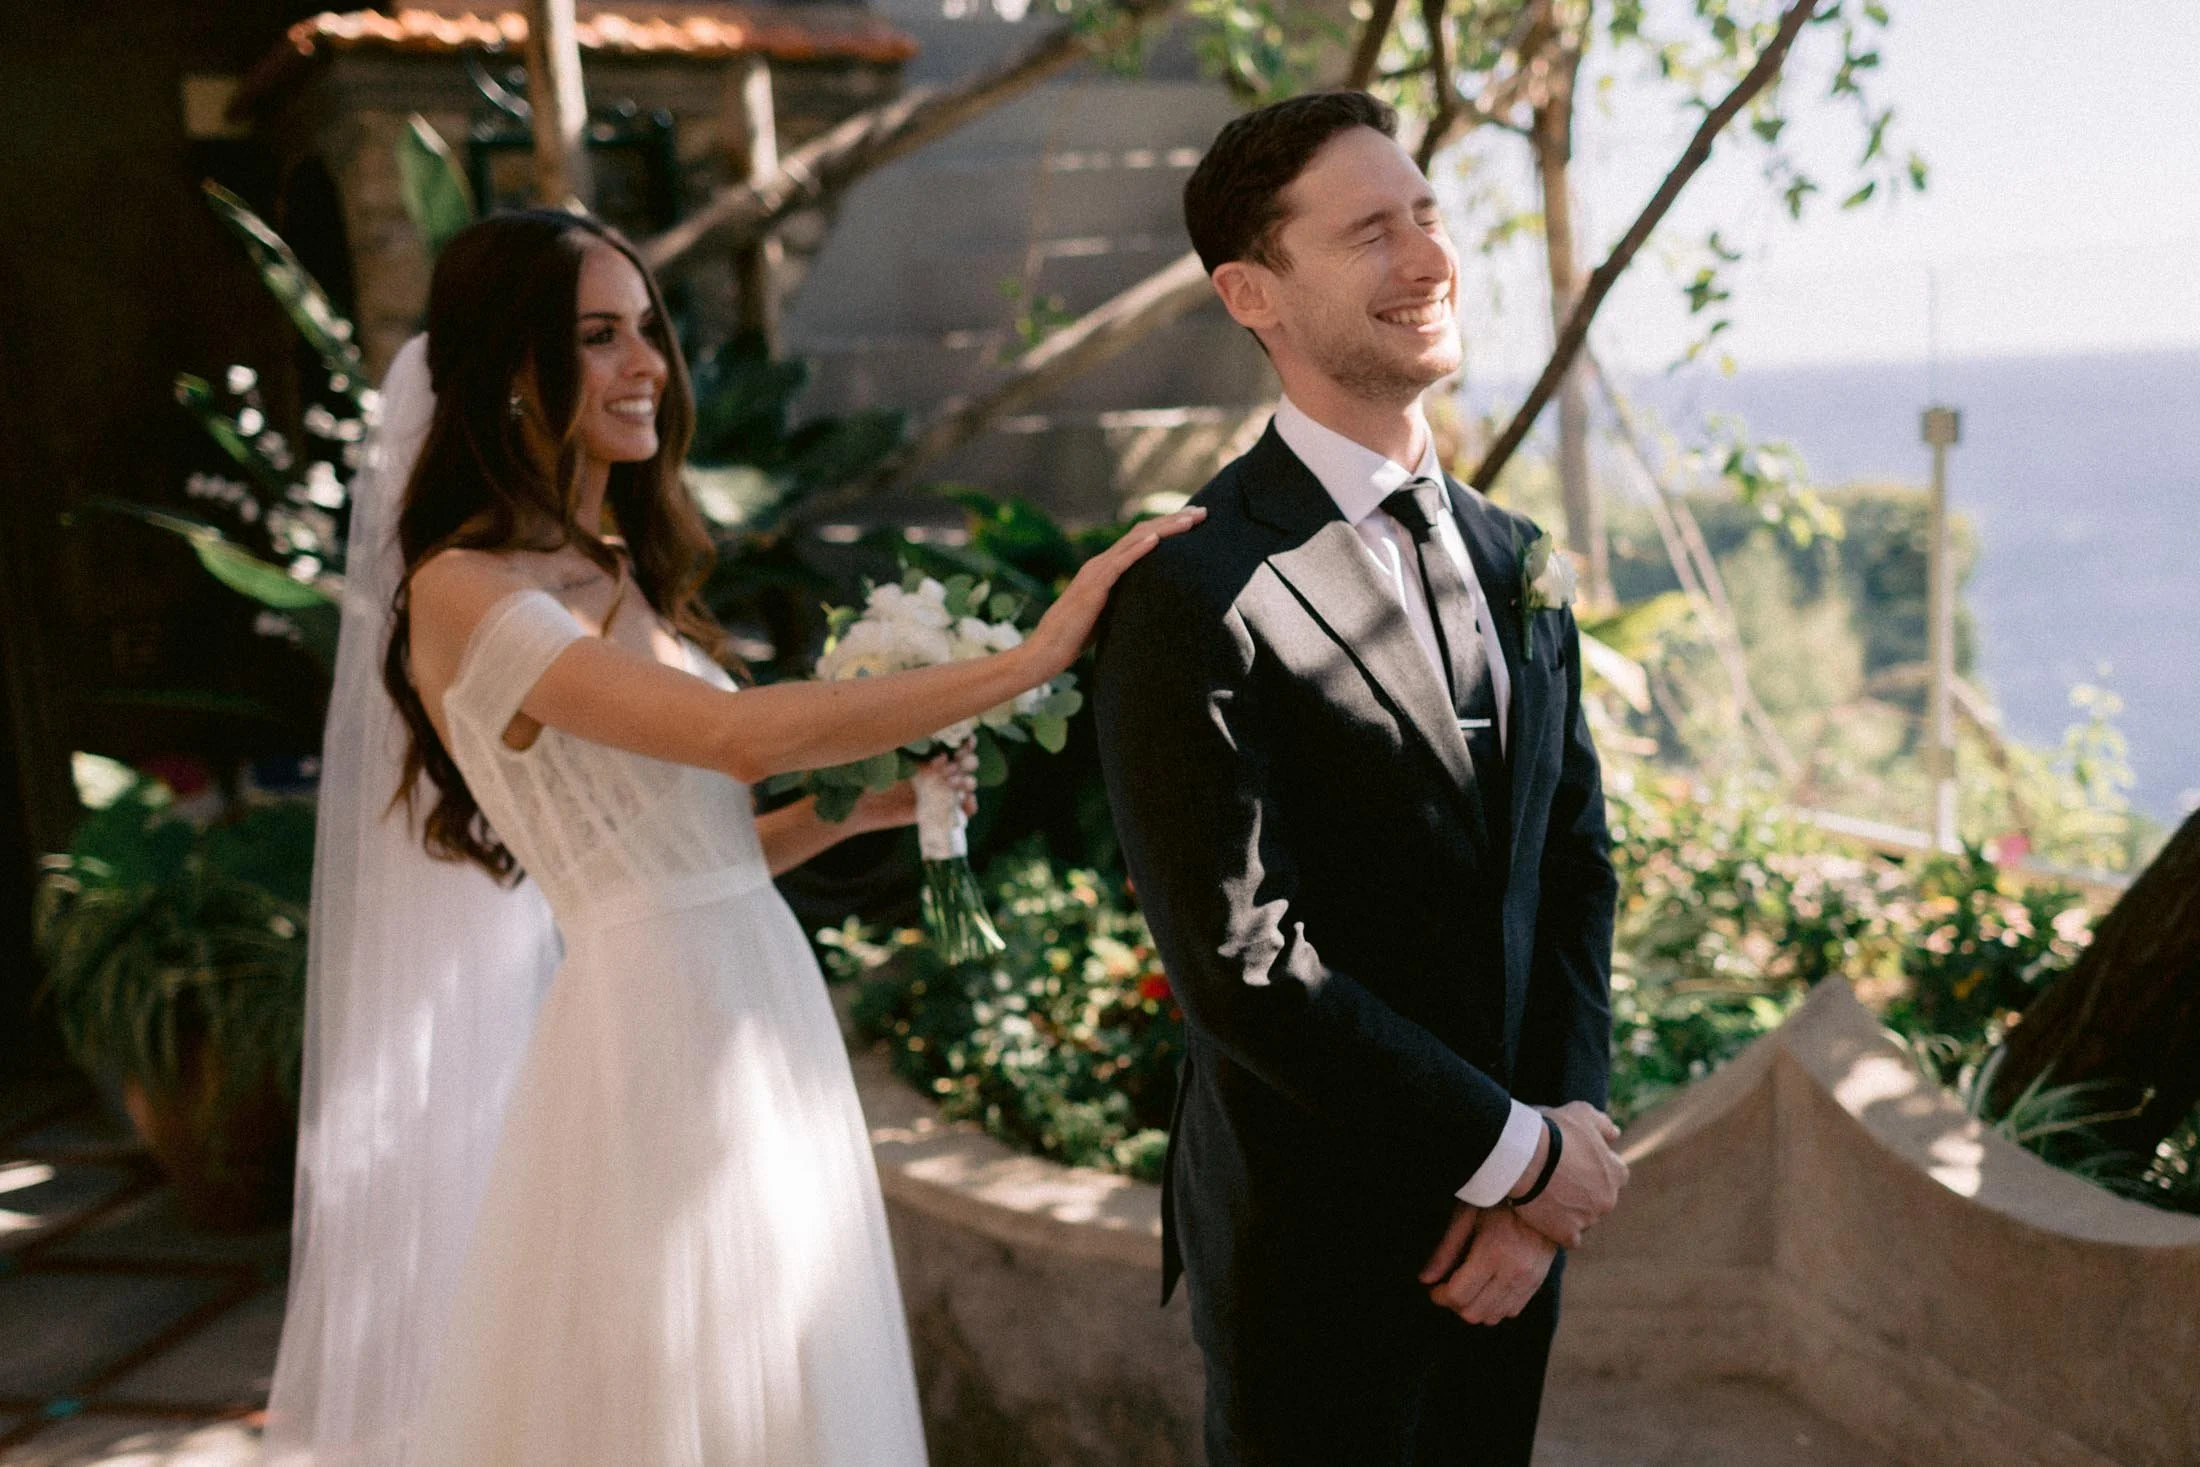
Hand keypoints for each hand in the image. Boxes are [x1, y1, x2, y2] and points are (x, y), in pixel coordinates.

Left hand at [844, 748, 977, 834]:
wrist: (856, 807)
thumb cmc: (866, 777)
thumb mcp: (888, 762)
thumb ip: (911, 760)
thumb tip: (940, 758)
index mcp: (923, 753)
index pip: (950, 745)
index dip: (963, 743)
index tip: (968, 743)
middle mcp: (932, 771)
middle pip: (961, 764)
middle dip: (967, 763)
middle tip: (962, 767)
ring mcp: (935, 792)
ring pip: (962, 786)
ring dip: (968, 784)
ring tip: (964, 785)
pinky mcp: (934, 812)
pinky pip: (956, 810)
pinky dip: (967, 807)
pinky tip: (969, 805)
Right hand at [1022, 507, 1206, 680]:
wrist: (1047, 650)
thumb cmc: (1076, 637)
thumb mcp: (1110, 614)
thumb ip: (1126, 602)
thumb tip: (1152, 605)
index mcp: (1106, 569)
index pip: (1142, 539)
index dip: (1169, 527)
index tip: (1195, 521)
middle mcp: (1101, 563)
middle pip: (1143, 532)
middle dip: (1174, 520)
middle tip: (1204, 511)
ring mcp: (1096, 572)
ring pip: (1135, 541)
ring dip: (1165, 528)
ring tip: (1190, 520)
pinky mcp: (1093, 587)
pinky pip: (1119, 563)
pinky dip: (1138, 549)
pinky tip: (1157, 539)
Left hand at [1426, 1206, 1556, 1325]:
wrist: (1541, 1197)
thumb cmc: (1498, 1203)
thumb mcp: (1466, 1217)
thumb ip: (1445, 1250)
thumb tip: (1425, 1280)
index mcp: (1492, 1253)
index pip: (1459, 1295)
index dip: (1440, 1296)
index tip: (1433, 1288)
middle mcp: (1512, 1272)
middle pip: (1474, 1313)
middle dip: (1454, 1304)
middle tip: (1448, 1286)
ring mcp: (1527, 1281)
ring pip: (1492, 1317)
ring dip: (1474, 1308)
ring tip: (1468, 1288)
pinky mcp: (1536, 1285)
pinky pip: (1510, 1312)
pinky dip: (1494, 1308)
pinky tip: (1487, 1289)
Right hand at [1511, 1100, 1627, 1248]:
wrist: (1525, 1157)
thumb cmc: (1554, 1131)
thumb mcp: (1582, 1113)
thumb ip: (1603, 1123)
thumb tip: (1615, 1133)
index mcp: (1615, 1173)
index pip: (1616, 1175)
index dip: (1596, 1168)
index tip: (1576, 1163)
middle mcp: (1608, 1199)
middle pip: (1600, 1199)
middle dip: (1585, 1192)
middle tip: (1559, 1179)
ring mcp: (1588, 1219)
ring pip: (1585, 1218)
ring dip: (1572, 1210)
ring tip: (1547, 1196)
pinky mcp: (1566, 1233)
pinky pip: (1569, 1238)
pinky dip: (1560, 1230)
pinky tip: (1546, 1217)